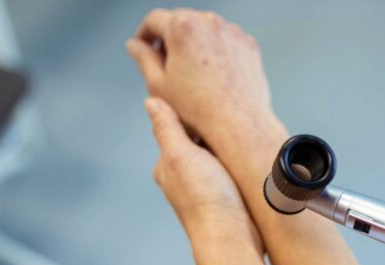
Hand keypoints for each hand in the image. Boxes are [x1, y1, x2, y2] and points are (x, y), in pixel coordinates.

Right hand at [127, 8, 280, 147]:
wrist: (239, 125)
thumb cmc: (199, 110)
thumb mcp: (158, 85)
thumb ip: (143, 58)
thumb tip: (135, 46)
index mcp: (183, 28)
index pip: (154, 19)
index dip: (144, 33)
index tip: (143, 46)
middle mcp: (210, 23)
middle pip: (181, 20)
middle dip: (169, 37)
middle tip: (163, 61)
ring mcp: (232, 32)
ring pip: (204, 30)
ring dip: (193, 42)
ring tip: (188, 71)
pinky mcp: (249, 45)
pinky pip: (225, 40)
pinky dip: (215, 50)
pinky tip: (211, 74)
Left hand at [144, 97, 262, 255]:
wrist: (232, 238)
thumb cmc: (206, 196)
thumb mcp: (181, 154)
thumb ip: (167, 128)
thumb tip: (150, 100)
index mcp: (167, 166)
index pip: (177, 129)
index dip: (193, 114)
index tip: (210, 99)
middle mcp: (183, 178)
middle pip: (197, 143)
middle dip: (212, 131)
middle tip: (231, 115)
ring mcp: (205, 190)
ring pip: (216, 157)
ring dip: (227, 147)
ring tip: (242, 134)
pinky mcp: (227, 199)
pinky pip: (231, 172)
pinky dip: (238, 163)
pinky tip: (249, 158)